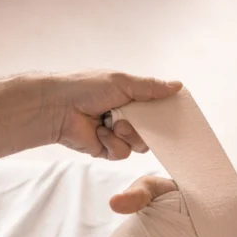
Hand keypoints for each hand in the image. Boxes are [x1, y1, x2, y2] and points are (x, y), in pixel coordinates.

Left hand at [47, 70, 181, 159]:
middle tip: (132, 118)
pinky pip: (122, 153)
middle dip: (145, 127)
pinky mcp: (106, 150)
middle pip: (152, 131)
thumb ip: (151, 88)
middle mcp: (125, 117)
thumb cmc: (87, 88)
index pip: (156, 109)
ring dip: (128, 134)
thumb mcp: (124, 82)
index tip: (171, 115)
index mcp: (130, 98)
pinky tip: (99, 132)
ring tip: (112, 123)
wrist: (58, 107)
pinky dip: (112, 143)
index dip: (164, 114)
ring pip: (139, 145)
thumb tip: (178, 86)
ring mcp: (116, 135)